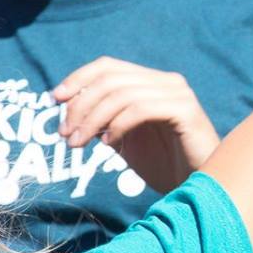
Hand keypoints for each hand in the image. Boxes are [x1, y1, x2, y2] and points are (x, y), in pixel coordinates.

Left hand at [56, 58, 220, 192]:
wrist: (198, 186)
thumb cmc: (163, 164)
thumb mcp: (123, 138)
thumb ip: (102, 120)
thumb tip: (68, 108)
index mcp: (153, 82)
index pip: (108, 66)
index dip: (78, 78)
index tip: (54, 100)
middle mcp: (168, 82)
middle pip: (111, 79)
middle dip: (80, 105)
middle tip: (65, 134)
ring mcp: (179, 94)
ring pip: (122, 93)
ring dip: (92, 119)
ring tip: (79, 144)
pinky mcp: (186, 111)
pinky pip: (141, 109)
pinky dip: (118, 125)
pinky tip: (109, 144)